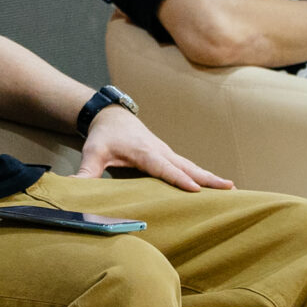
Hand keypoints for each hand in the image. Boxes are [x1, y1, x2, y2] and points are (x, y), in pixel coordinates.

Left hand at [76, 105, 232, 192]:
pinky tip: (216, 186)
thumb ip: (86, 171)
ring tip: (231, 189)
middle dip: (206, 177)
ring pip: (191, 166)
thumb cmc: (103, 136)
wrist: (112, 117)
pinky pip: (188, 167)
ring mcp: (166, 153)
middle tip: (229, 188)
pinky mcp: (168, 156)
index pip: (162, 167)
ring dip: (210, 177)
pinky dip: (203, 176)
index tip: (194, 188)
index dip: (177, 178)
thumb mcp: (92, 152)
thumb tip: (74, 188)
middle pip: (186, 166)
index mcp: (143, 151)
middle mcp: (159, 151)